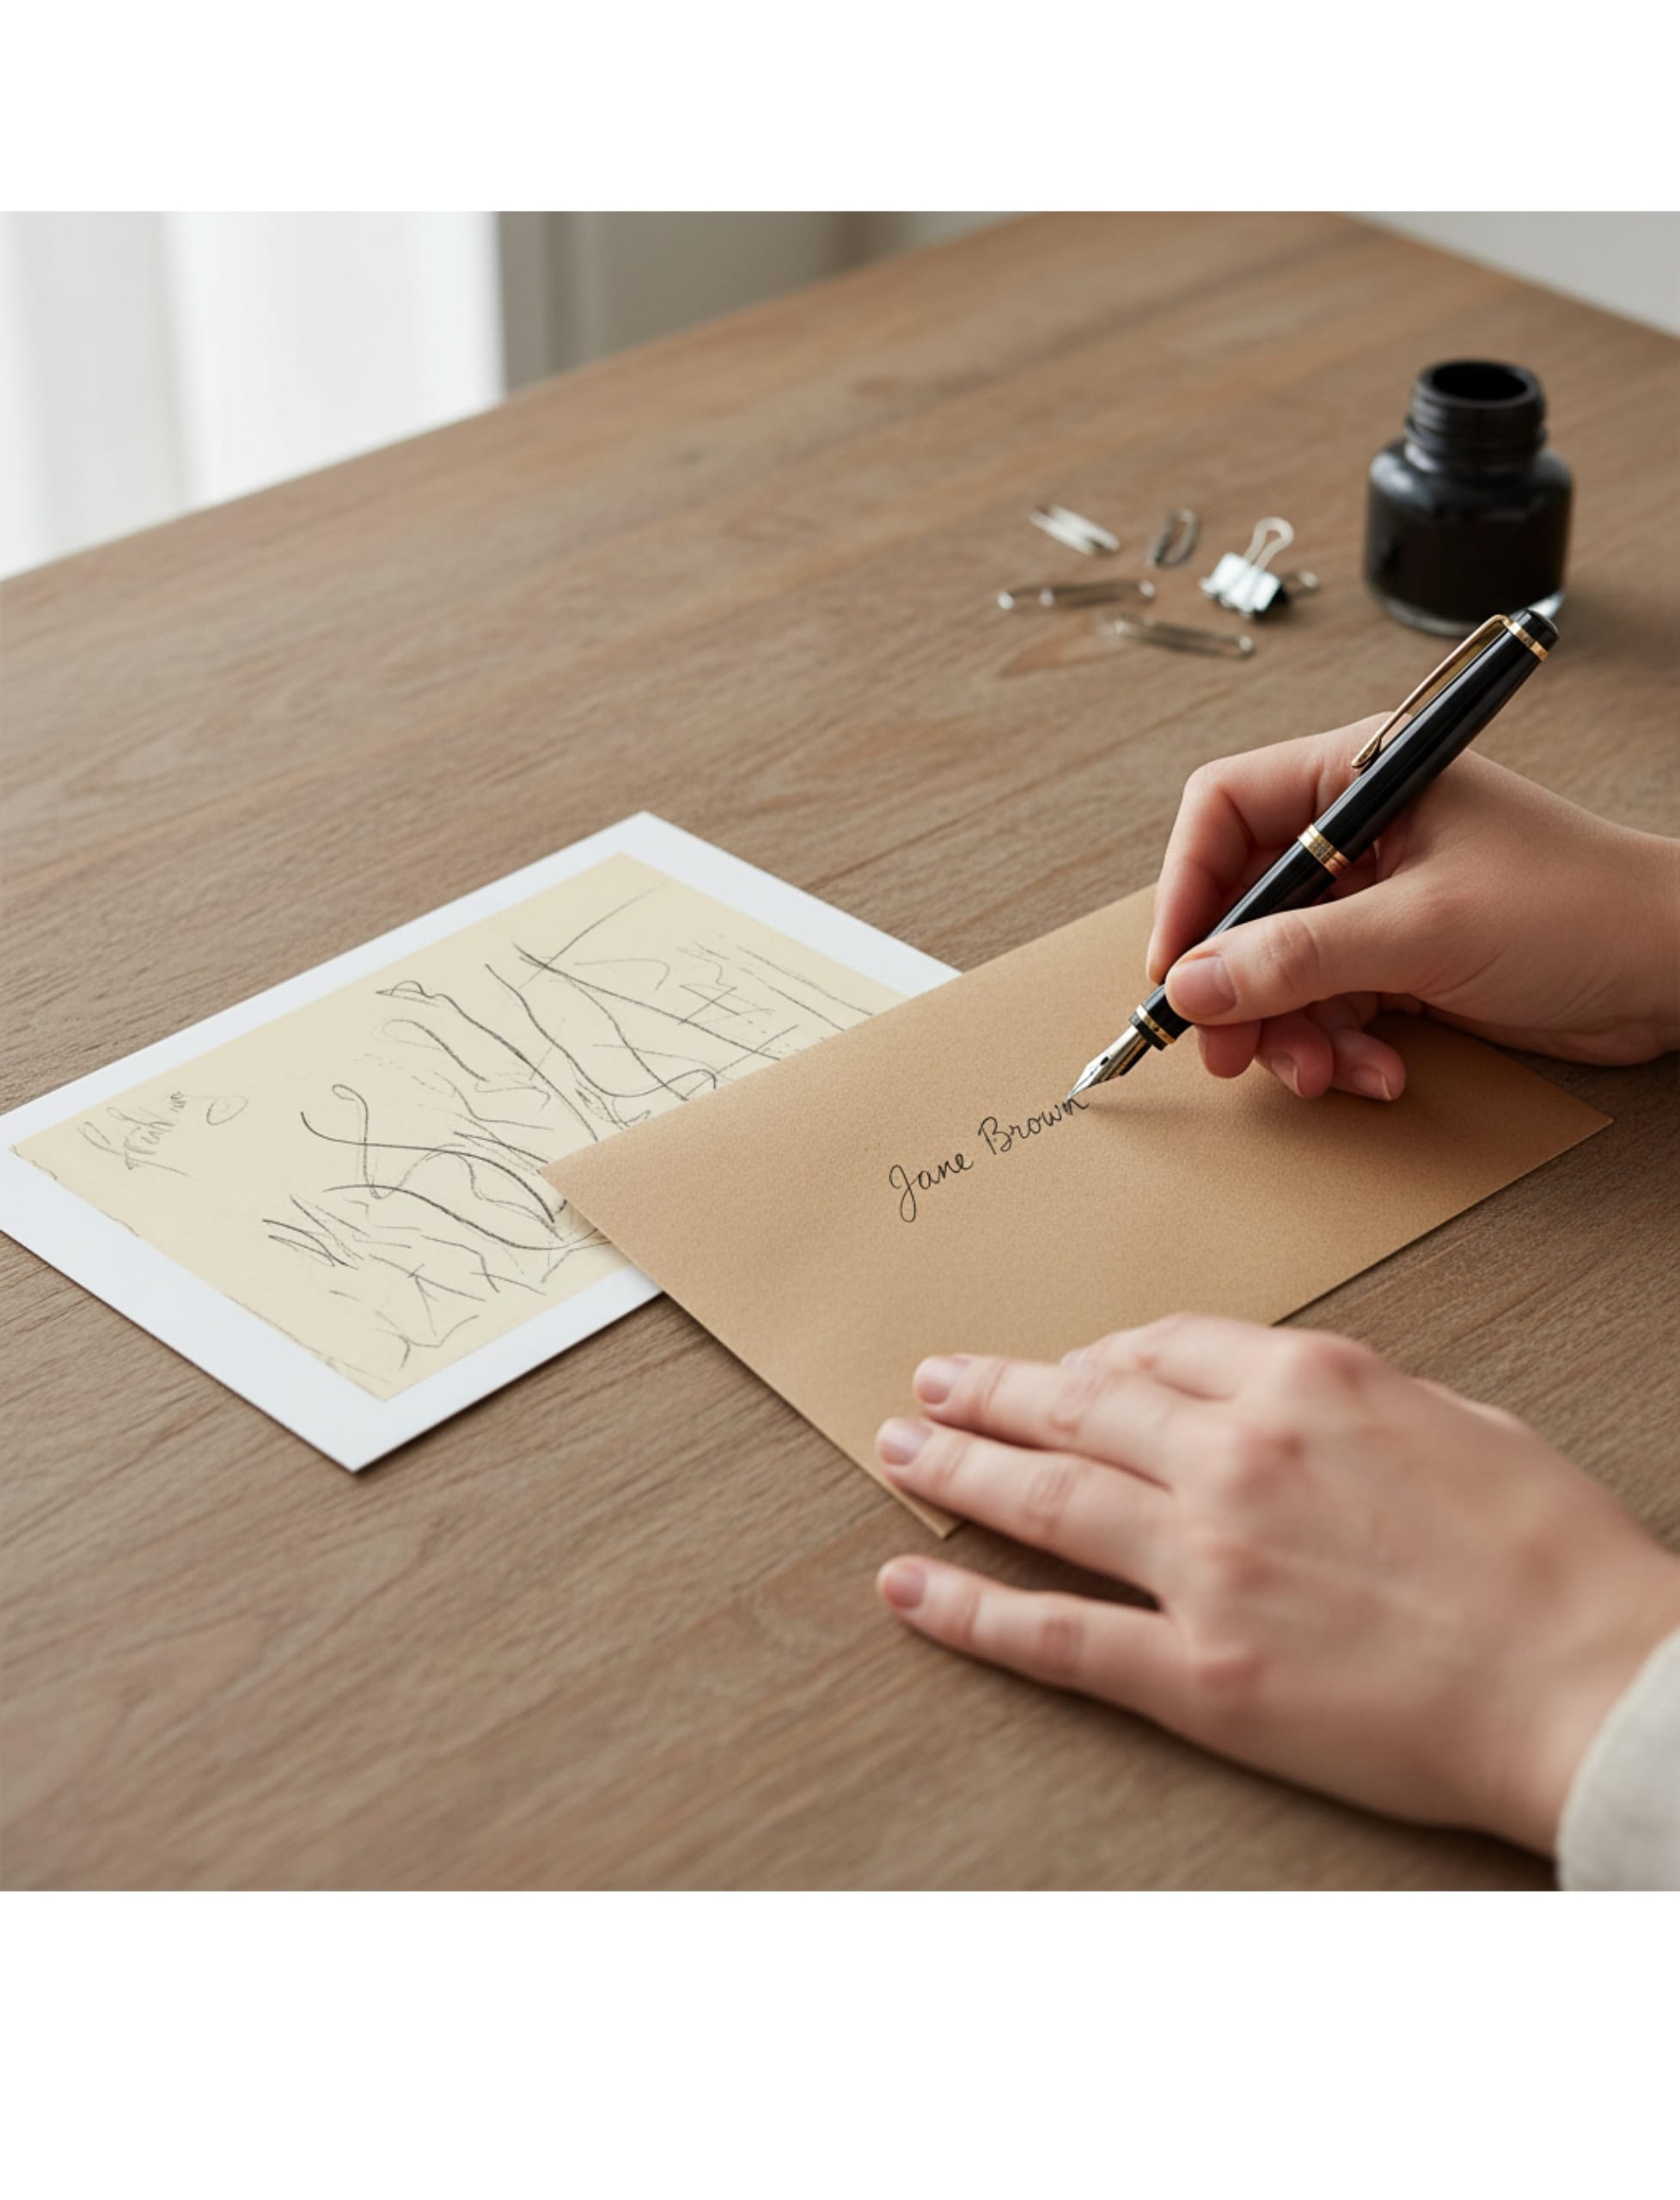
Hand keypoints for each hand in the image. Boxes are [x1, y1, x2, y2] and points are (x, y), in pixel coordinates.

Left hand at [873, 1319, 1679, 1851]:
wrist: (1591, 1685)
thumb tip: (1275, 1397)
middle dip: (992, 1392)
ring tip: (899, 1451)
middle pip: (1078, 1406)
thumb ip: (1345, 1396)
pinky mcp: (1196, 1673)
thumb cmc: (1551, 1558)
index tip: (1065, 1365)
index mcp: (1303, 1383)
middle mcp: (1234, 1458)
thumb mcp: (1456, 1419)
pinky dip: (971, 1609)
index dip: (1098, 1355)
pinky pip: (1055, 1634)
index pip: (1161, 1346)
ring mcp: (1204, 1565)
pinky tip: (911, 1587)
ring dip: (959, 1470)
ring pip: (1046, 1498)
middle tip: (931, 1383)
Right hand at [1148, 729, 1679, 1101]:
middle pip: (1243, 903)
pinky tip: (1378, 1073)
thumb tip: (1193, 983)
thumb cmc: (1580, 911)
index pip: (1224, 810)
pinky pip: (1327, 1005)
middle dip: (1236, 986)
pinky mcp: (1400, 957)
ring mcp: (1379, 898)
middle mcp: (1360, 830)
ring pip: (1279, 968)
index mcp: (1360, 775)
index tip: (1176, 968)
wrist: (1675, 972)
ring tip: (1323, 1075)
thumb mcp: (1423, 931)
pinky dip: (1338, 1048)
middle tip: (1231, 1051)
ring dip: (1291, 1033)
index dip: (1186, 888)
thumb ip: (1298, 958)